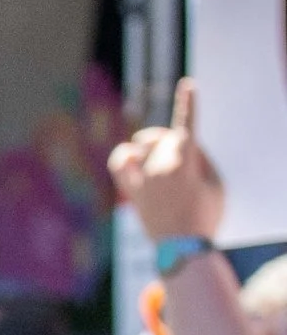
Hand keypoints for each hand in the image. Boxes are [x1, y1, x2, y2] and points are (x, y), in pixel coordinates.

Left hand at [108, 79, 225, 243]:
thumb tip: (185, 142)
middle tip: (182, 164)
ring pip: (141, 147)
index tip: (187, 85)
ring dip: (150, 148)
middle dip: (170, 142)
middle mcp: (160, 167)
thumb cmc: (204, 216)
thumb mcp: (215, 184)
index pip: (187, 127)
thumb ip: (201, 159)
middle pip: (162, 138)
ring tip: (158, 163)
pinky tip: (132, 159)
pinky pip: (119, 164)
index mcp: (185, 163)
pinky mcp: (132, 192)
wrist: (182, 250)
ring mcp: (143, 179)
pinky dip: (125, 157)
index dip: (188, 104)